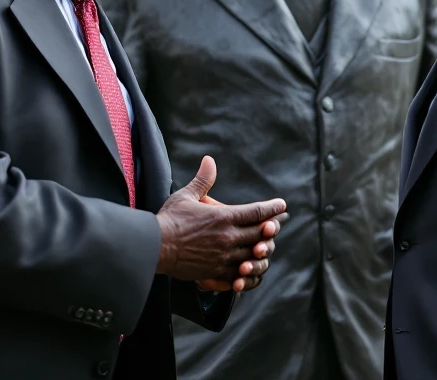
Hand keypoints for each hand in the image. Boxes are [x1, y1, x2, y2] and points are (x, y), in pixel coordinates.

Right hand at [156, 156, 285, 287]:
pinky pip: (240, 276)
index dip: (272, 208)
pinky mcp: (216, 273)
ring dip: (262, 250)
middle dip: (272, 228)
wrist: (154, 247)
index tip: (282, 205)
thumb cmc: (169, 219)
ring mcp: (224, 257)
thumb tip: (209, 160)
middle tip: (277, 224)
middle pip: (260, 233)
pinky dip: (248, 272)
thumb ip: (203, 180)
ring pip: (254, 255)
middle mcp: (228, 238)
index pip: (257, 212)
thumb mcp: (186, 195)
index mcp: (224, 217)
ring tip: (265, 246)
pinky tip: (249, 268)